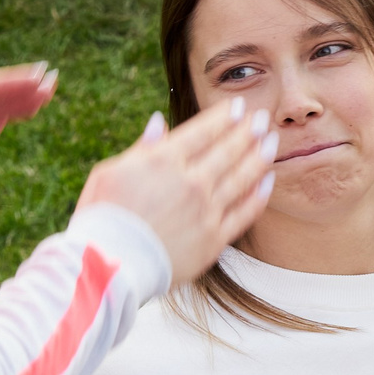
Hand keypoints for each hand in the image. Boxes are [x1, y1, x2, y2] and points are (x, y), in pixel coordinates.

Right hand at [77, 100, 277, 285]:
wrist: (108, 268)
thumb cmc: (102, 218)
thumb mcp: (109, 173)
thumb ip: (141, 148)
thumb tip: (158, 122)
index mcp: (162, 162)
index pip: (203, 131)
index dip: (224, 116)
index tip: (239, 107)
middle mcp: (190, 183)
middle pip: (228, 150)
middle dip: (248, 131)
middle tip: (263, 118)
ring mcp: (206, 211)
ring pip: (242, 177)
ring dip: (260, 156)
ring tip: (272, 141)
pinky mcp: (215, 239)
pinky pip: (245, 213)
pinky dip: (259, 195)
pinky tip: (268, 181)